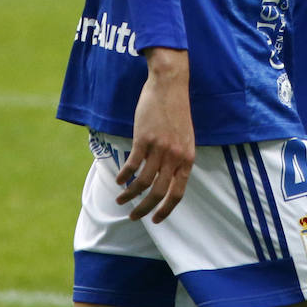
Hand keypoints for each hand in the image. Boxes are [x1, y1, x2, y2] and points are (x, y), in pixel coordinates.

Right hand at [117, 47, 194, 222]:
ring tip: (120, 198)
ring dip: (129, 194)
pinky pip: (132, 165)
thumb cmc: (176, 112)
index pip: (178, 192)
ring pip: (143, 182)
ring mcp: (160, 148)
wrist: (170, 86)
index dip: (166, 210)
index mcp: (187, 158)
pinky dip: (124, 175)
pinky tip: (119, 179)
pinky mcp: (144, 138)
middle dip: (144, 209)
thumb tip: (168, 177)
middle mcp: (176, 156)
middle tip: (133, 216)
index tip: (155, 220)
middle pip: (159, 193)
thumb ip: (178, 158)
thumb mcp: (185, 138)